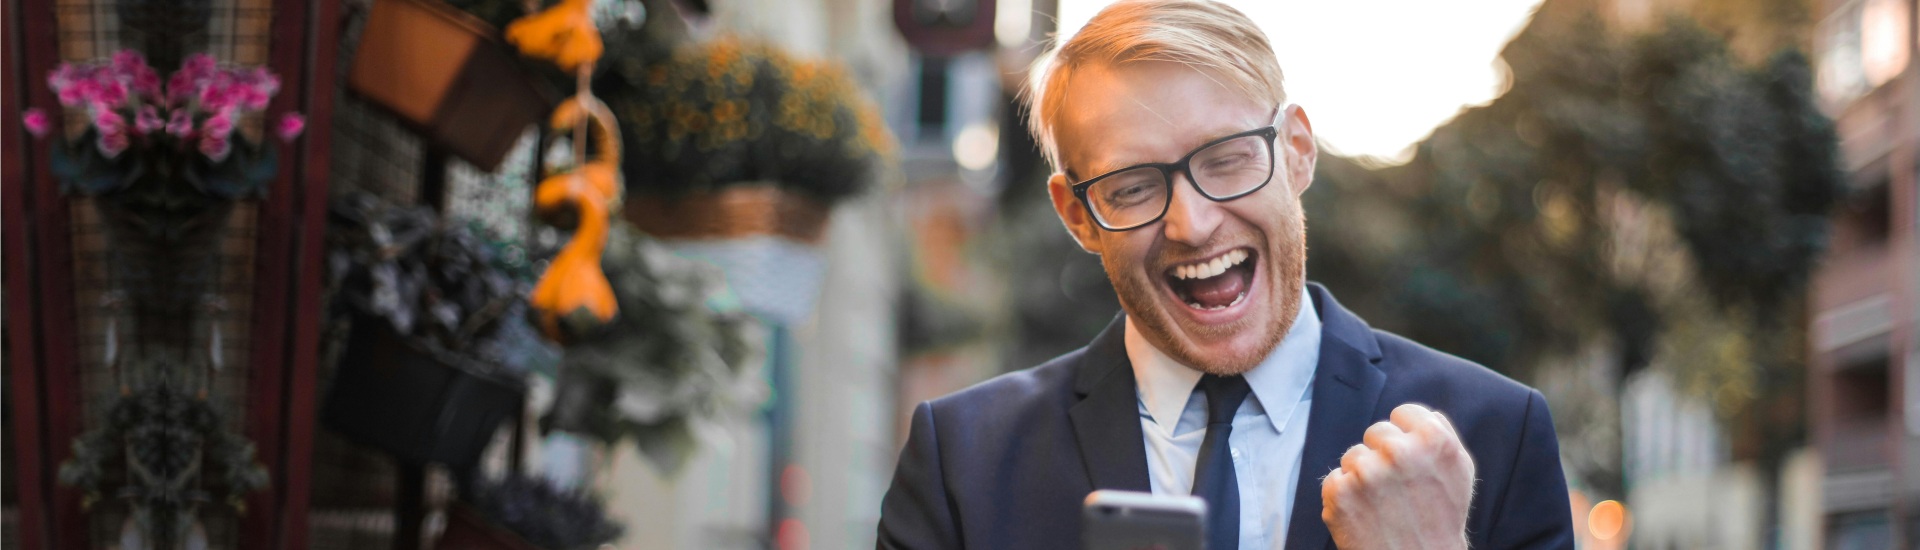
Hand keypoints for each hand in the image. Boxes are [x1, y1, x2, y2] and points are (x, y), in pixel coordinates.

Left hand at [1321, 403, 1474, 549]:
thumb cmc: (1441, 522)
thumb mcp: (1459, 472)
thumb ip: (1439, 435)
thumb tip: (1415, 415)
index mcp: (1433, 440)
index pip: (1402, 413)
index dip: (1405, 436)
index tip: (1408, 460)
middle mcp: (1399, 451)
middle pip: (1376, 432)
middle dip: (1382, 456)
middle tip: (1398, 489)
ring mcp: (1366, 471)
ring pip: (1353, 456)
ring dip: (1363, 476)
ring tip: (1384, 505)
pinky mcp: (1340, 492)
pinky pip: (1335, 479)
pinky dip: (1345, 496)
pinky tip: (1364, 514)